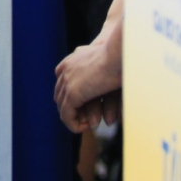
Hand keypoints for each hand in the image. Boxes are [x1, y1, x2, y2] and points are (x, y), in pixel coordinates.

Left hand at [54, 18, 122, 133]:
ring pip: (62, 106)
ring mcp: (67, 81)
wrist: (119, 52)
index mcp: (72, 59)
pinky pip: (67, 116)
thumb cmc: (121, 55)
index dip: (71, 95)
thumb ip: (101, 70)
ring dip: (74, 117)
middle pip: (60, 94)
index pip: (62, 80)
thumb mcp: (108, 60)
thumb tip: (108, 80)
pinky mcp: (73, 94)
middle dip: (71, 108)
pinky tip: (87, 127)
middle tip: (85, 118)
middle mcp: (66, 69)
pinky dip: (74, 124)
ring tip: (87, 124)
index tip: (84, 106)